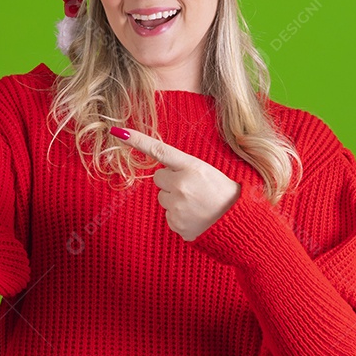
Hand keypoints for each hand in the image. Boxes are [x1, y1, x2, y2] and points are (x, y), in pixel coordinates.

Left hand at [112, 126, 240, 242]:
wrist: (237, 222)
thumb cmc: (223, 192)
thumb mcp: (207, 171)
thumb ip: (182, 168)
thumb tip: (160, 174)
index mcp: (192, 167)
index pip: (160, 150)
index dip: (137, 141)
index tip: (118, 132)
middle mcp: (181, 185)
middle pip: (159, 178)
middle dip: (171, 182)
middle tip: (192, 189)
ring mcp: (177, 206)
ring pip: (162, 198)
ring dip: (174, 200)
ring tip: (196, 204)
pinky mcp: (176, 224)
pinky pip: (168, 216)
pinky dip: (179, 217)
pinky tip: (195, 217)